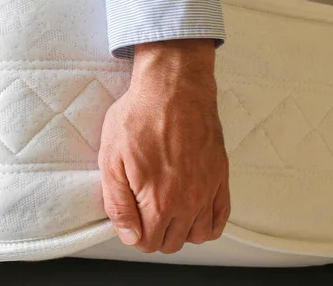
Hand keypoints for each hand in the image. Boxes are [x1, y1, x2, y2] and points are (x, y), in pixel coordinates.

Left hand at [99, 39, 229, 253]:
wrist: (174, 88)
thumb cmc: (139, 117)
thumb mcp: (111, 160)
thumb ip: (118, 204)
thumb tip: (129, 236)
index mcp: (158, 201)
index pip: (148, 244)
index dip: (134, 234)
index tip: (130, 217)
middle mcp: (188, 202)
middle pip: (171, 243)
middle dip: (155, 234)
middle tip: (144, 211)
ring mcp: (208, 191)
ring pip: (197, 236)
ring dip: (180, 230)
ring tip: (166, 210)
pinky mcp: (220, 177)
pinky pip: (221, 218)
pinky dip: (207, 223)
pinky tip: (193, 212)